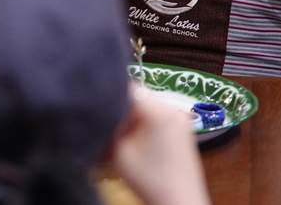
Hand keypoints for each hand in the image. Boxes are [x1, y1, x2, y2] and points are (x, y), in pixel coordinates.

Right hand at [109, 86, 209, 204]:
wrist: (180, 202)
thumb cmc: (148, 178)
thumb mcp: (118, 150)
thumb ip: (109, 124)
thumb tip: (100, 110)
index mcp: (159, 108)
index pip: (127, 88)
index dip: (109, 97)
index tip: (97, 110)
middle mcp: (173, 106)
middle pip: (139, 95)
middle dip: (121, 107)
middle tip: (108, 123)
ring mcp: (180, 117)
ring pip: (148, 105)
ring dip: (133, 115)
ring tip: (121, 133)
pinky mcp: (183, 129)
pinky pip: (158, 115)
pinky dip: (145, 122)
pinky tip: (137, 139)